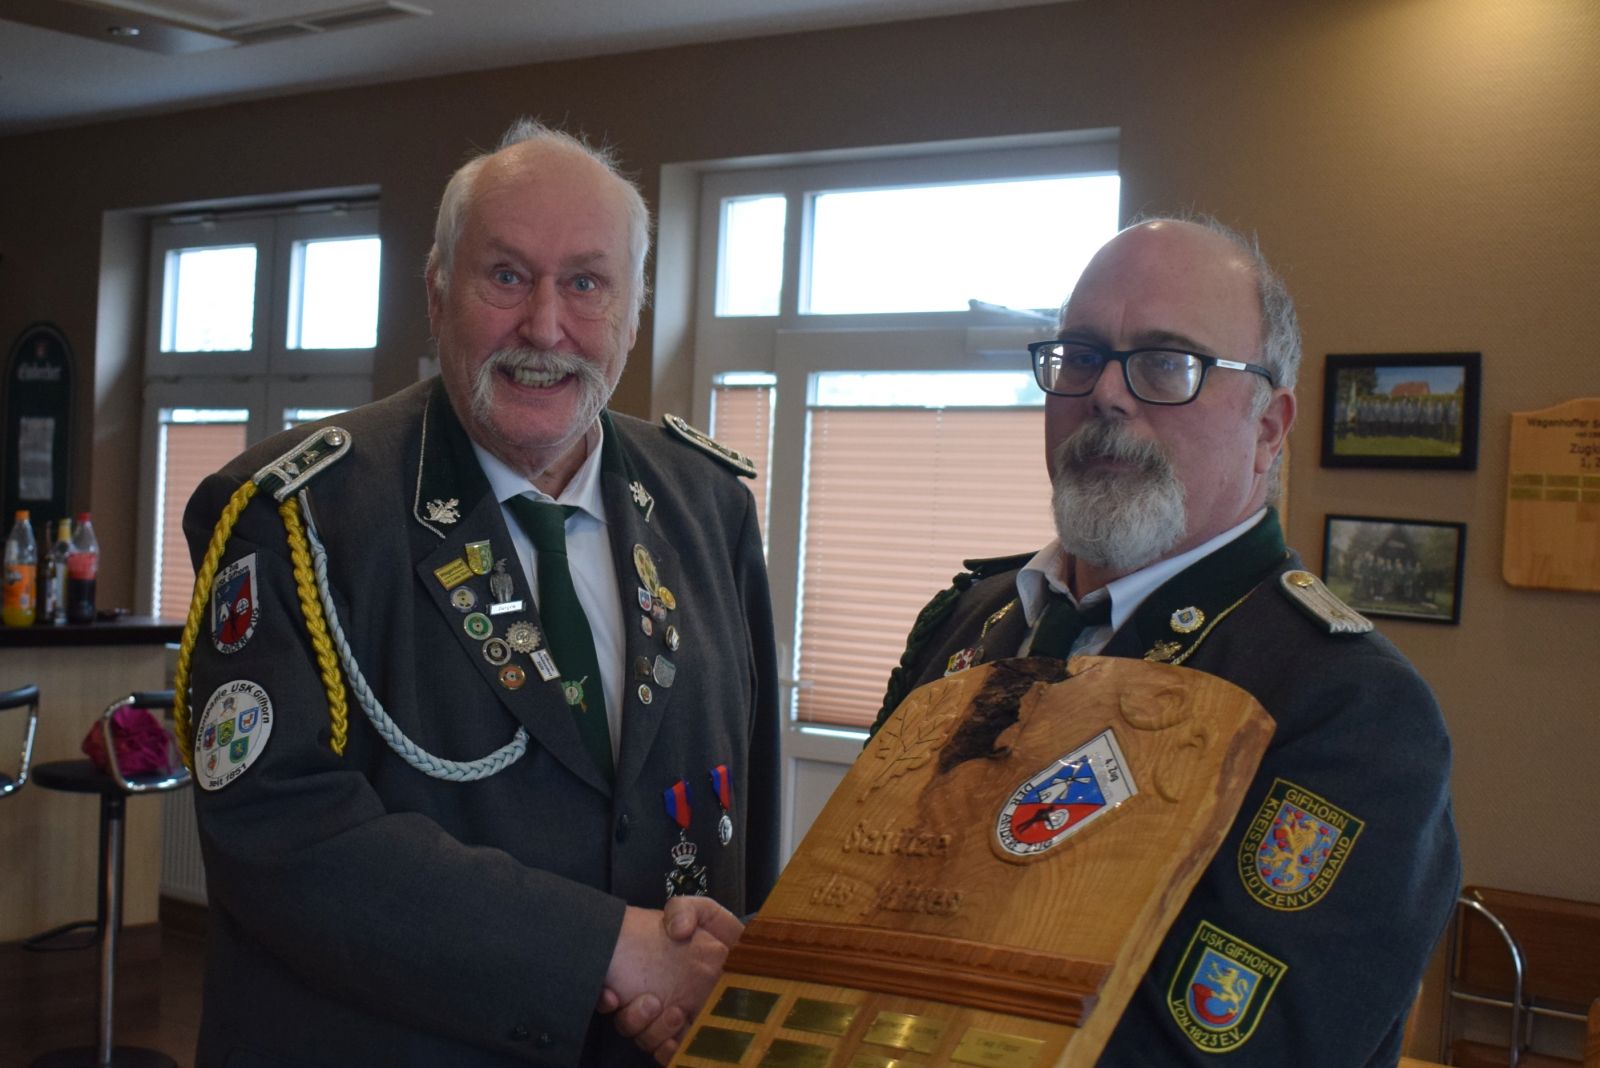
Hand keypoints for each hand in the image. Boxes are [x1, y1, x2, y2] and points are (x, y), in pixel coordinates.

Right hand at [597, 899, 743, 1057]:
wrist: (749, 953)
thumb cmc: (719, 934)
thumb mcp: (699, 911)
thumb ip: (683, 910)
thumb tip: (676, 930)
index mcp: (651, 973)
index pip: (615, 993)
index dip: (605, 998)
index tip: (611, 995)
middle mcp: (657, 999)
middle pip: (628, 1022)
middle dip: (632, 1018)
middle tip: (651, 1002)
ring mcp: (673, 1019)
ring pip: (647, 1039)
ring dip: (653, 1031)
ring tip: (674, 1012)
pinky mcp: (693, 1034)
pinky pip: (671, 1054)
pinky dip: (669, 1052)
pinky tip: (677, 1040)